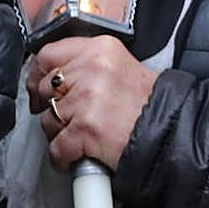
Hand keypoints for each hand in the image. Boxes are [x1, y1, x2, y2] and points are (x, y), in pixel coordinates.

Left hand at [27, 35, 158, 171]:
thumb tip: (54, 77)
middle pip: (47, 89)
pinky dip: (63, 158)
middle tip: (69, 118)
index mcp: (100, 49)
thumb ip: (87, 66)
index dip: (38, 75)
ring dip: (60, 134)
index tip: (38, 88)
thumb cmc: (148, 105)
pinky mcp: (85, 129)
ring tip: (82, 137)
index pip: (49, 54)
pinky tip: (77, 156)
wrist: (170, 133)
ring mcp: (87, 99)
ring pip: (49, 120)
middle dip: (53, 108)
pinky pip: (56, 148)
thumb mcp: (120, 67)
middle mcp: (92, 68)